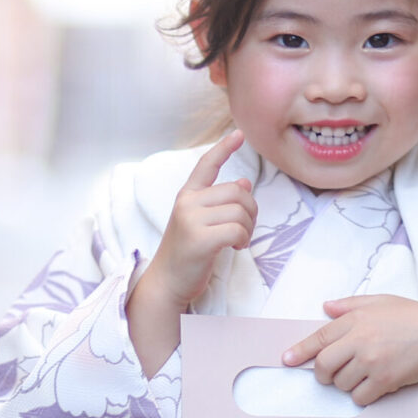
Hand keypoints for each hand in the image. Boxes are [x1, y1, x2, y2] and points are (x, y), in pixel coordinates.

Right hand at [141, 130, 255, 311]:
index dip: (224, 148)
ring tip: (237, 240)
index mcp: (187, 195)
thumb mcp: (200, 222)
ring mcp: (191, 220)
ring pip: (241, 212)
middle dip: (250, 211)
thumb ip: (219, 202)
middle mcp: (187, 203)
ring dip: (248, 229)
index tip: (239, 135)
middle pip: (238, 193)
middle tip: (243, 230)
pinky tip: (235, 247)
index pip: (207, 165)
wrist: (167, 282)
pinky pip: (238, 230)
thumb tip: (244, 183)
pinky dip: (243, 240)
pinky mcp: (200, 239)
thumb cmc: (187, 253)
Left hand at [280, 294, 417, 405]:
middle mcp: (360, 339)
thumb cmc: (415, 318)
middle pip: (323, 365)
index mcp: (356, 318)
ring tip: (367, 373)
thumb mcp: (382, 301)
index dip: (300, 351)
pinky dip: (364, 395)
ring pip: (341, 383)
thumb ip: (351, 304)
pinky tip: (377, 384)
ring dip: (348, 384)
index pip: (319, 337)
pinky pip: (359, 397)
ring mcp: (371, 361)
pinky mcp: (383, 379)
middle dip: (323, 374)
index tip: (287, 360)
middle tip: (333, 374)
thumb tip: (326, 308)